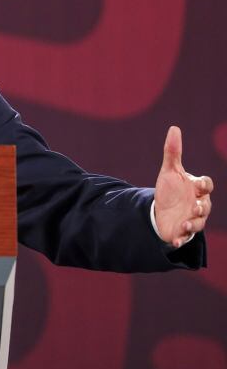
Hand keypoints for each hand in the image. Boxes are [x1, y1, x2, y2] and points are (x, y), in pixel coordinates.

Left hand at [154, 126, 213, 247]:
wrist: (162, 210)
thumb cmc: (170, 189)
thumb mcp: (169, 171)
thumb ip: (172, 152)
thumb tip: (174, 128)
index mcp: (196, 188)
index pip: (206, 185)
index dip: (204, 185)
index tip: (198, 185)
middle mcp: (198, 204)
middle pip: (205, 206)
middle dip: (201, 208)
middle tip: (194, 208)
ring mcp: (192, 219)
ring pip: (198, 223)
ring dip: (192, 224)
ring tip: (183, 224)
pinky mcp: (183, 231)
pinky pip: (185, 237)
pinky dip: (181, 239)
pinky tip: (174, 241)